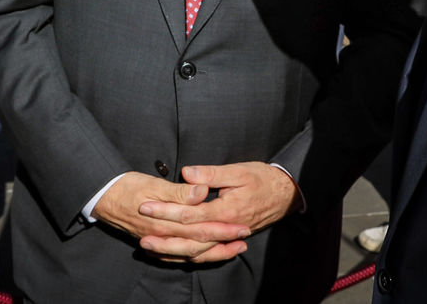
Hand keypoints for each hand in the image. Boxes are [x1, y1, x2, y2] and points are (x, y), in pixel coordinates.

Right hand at [94, 171, 249, 262]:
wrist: (102, 196)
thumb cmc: (128, 186)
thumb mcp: (154, 183)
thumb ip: (180, 192)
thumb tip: (202, 192)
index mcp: (167, 221)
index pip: (202, 228)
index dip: (224, 229)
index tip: (242, 228)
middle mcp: (164, 236)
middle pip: (199, 243)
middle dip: (224, 243)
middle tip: (244, 240)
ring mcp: (157, 241)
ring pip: (189, 253)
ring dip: (212, 253)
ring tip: (232, 250)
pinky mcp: (152, 242)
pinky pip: (175, 256)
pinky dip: (191, 257)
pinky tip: (201, 255)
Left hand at [137, 163, 297, 263]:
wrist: (287, 195)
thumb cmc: (263, 179)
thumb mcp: (239, 170)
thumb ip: (212, 174)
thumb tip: (187, 174)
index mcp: (225, 210)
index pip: (189, 214)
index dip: (166, 210)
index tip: (145, 206)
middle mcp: (225, 228)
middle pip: (189, 238)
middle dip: (163, 236)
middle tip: (139, 233)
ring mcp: (227, 237)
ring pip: (196, 251)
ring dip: (172, 250)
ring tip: (149, 247)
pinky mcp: (228, 239)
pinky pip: (206, 253)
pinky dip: (189, 256)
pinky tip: (173, 254)